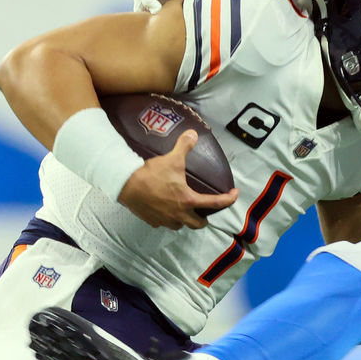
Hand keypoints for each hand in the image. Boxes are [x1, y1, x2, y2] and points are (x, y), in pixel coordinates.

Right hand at [118, 131, 238, 228]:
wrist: (126, 184)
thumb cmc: (151, 174)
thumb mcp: (172, 158)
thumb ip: (185, 146)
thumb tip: (193, 134)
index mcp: (188, 200)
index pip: (215, 203)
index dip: (229, 200)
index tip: (235, 195)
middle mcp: (179, 214)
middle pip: (198, 224)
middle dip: (204, 219)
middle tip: (205, 210)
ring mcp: (165, 220)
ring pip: (181, 225)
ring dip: (185, 220)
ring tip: (185, 210)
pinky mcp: (152, 221)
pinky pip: (164, 223)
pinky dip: (168, 218)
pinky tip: (165, 210)